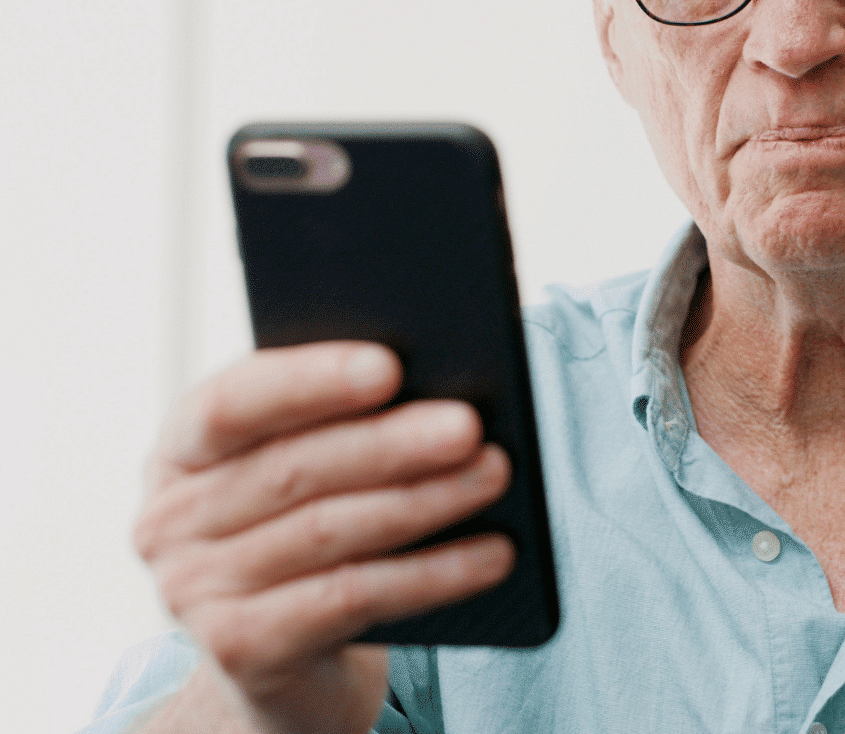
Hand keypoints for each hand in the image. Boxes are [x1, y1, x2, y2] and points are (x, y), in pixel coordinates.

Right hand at [133, 342, 513, 733]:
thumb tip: (448, 379)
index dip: (310, 382)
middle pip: (293, 470)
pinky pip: (351, 599)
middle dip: (390, 443)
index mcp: (183, 448)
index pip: (233, 402)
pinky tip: (494, 554)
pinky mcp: (242, 651)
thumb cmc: (313, 524)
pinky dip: (431, 574)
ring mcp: (194, 593)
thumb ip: (348, 417)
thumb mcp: (314, 465)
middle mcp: (171, 519)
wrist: (289, 656)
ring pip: (328, 533)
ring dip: (425, 501)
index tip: (390, 366)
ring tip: (496, 473)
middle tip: (469, 425)